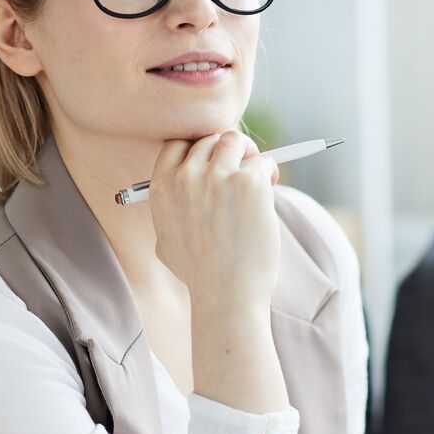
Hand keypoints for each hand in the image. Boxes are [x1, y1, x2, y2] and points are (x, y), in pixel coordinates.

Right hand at [149, 129, 281, 311]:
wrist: (225, 295)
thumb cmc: (200, 274)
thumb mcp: (165, 241)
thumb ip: (168, 211)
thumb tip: (182, 190)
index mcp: (161, 188)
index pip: (177, 143)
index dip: (197, 147)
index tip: (213, 159)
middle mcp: (186, 177)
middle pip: (209, 139)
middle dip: (227, 150)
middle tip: (242, 167)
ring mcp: (218, 177)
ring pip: (236, 140)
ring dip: (250, 153)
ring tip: (259, 175)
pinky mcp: (249, 183)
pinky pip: (264, 162)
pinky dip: (270, 172)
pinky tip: (271, 189)